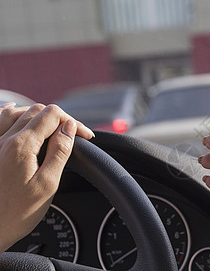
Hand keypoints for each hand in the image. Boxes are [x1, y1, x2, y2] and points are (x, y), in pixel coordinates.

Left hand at [0, 103, 93, 252]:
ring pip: (17, 111)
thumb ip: (60, 152)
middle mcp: (3, 138)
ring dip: (38, 115)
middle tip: (73, 136)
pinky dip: (11, 113)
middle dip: (59, 119)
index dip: (74, 122)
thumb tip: (70, 128)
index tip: (86, 137)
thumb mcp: (47, 184)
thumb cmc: (15, 214)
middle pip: (37, 111)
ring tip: (52, 128)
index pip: (53, 115)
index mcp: (21, 145)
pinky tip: (14, 112)